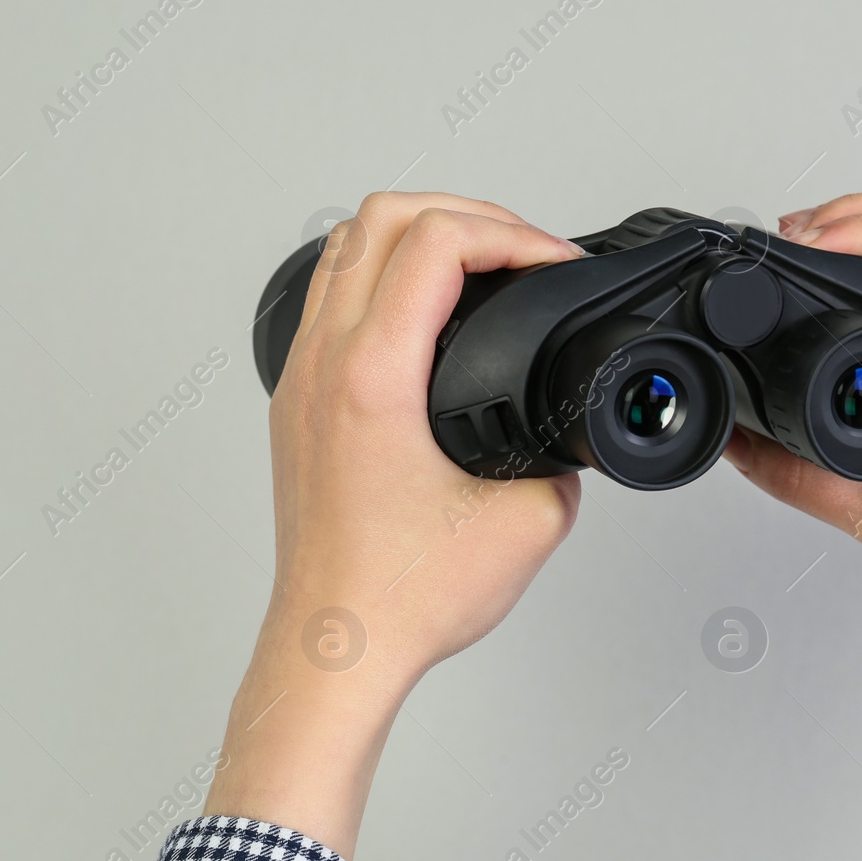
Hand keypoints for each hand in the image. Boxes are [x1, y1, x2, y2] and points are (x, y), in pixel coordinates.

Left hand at [205, 192, 584, 856]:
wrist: (337, 647)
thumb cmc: (400, 598)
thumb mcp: (531, 522)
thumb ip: (563, 457)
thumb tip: (563, 429)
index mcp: (373, 378)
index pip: (436, 241)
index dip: (513, 234)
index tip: (553, 265)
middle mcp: (325, 365)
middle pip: (383, 216)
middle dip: (468, 213)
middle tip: (522, 248)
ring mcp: (300, 378)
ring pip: (347, 246)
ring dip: (417, 234)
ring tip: (479, 261)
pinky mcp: (297, 401)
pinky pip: (331, 295)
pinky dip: (383, 275)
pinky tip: (425, 313)